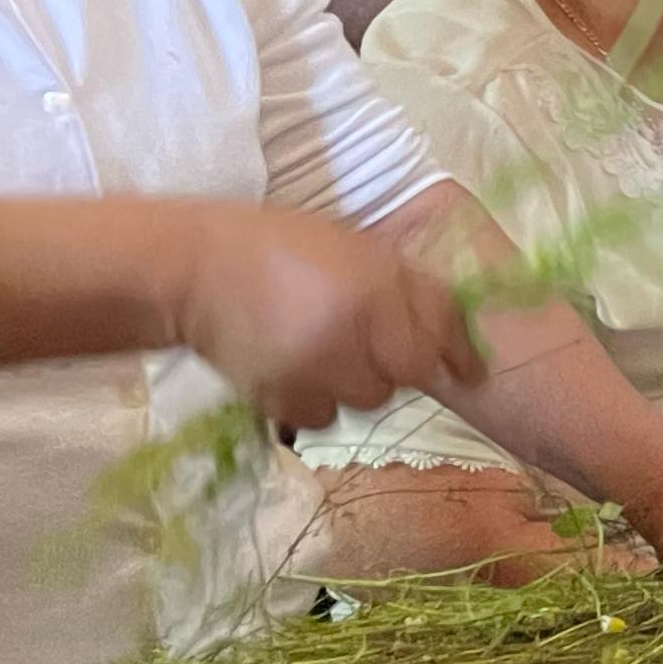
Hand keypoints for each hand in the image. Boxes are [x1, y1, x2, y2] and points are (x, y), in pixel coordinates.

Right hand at [169, 205, 481, 427]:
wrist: (191, 269)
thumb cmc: (276, 247)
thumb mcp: (351, 247)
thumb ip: (400, 284)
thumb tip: (447, 325)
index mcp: (378, 282)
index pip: (441, 326)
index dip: (459, 353)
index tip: (471, 371)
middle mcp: (356, 328)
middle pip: (408, 373)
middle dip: (396, 364)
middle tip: (363, 343)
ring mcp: (318, 366)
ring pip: (367, 398)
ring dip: (355, 383)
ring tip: (320, 351)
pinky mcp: (283, 397)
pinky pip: (322, 416)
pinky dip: (315, 400)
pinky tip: (293, 369)